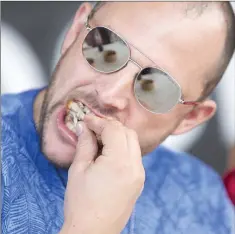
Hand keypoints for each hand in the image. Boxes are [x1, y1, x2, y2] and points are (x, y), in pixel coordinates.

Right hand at [60, 115, 144, 233]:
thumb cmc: (81, 203)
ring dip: (118, 135)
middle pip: (128, 133)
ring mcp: (139, 174)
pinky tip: (109, 152)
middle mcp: (135, 166)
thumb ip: (85, 144)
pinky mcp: (139, 181)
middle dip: (111, 126)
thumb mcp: (78, 170)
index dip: (98, 121)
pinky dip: (123, 147)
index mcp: (119, 162)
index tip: (87, 120)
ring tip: (100, 138)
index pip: (113, 130)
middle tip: (94, 127)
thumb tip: (86, 128)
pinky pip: (134, 155)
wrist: (93, 232)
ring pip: (133, 143)